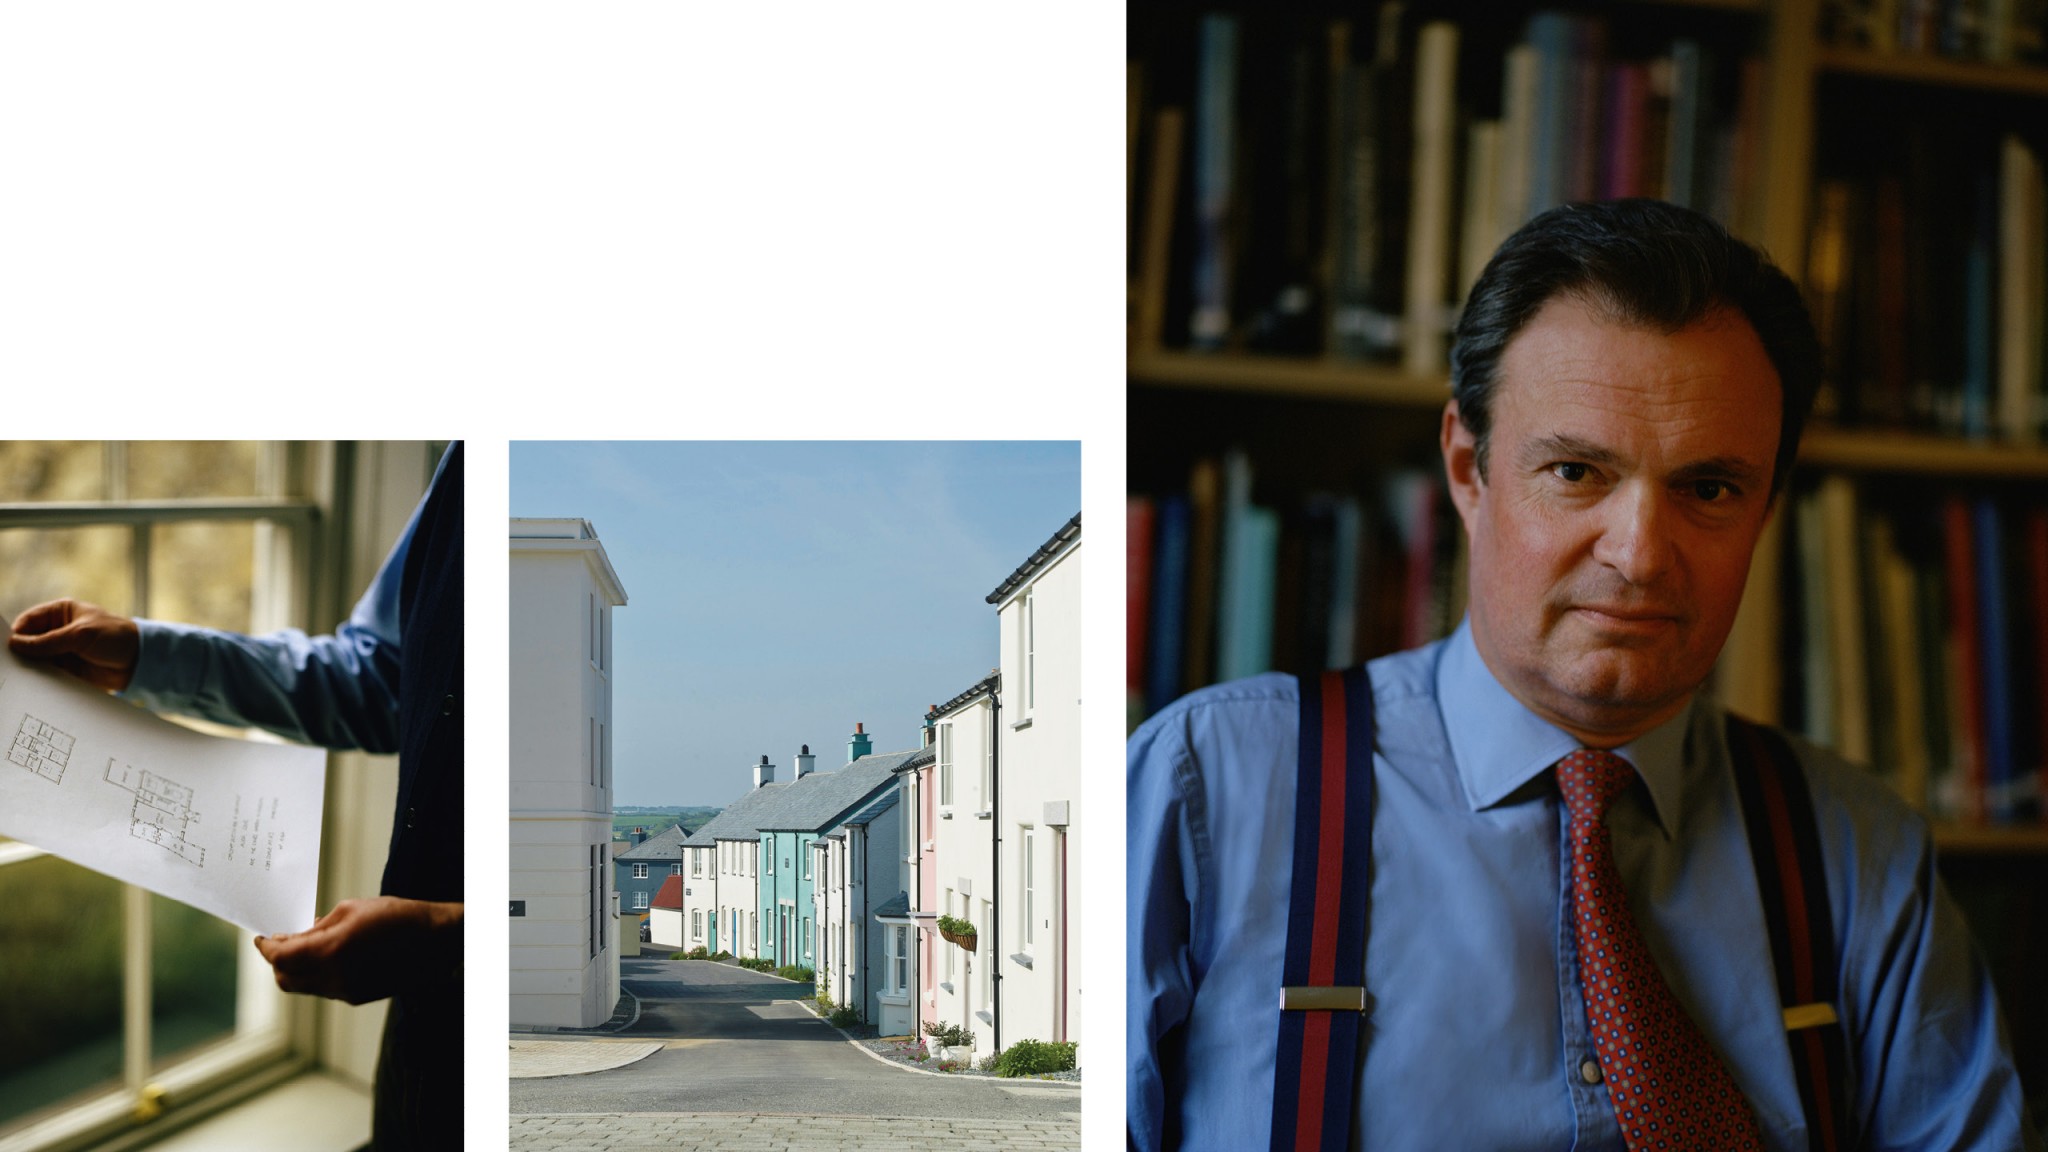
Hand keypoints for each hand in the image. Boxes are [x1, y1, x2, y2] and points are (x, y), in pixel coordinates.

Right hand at [9, 599, 139, 691]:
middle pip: (29, 641)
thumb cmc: (116, 637)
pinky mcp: (66, 669)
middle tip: (10, 665)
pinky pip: (47, 674)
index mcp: (61, 612)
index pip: (29, 620)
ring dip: (30, 667)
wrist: (140, 662)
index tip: (7, 647)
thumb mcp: (80, 636)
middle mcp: (58, 631)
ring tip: (22, 677)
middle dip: (20, 652)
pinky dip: (41, 679)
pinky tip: (35, 685)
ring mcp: (61, 650)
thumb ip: (48, 641)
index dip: (17, 633)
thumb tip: (16, 644)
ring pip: (35, 659)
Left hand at [254, 897, 461, 1004]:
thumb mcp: (352, 909)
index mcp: (330, 950)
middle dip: (277, 962)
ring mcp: (346, 991)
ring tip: (307, 948)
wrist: (436, 940)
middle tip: (280, 943)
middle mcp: (334, 977)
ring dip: (297, 970)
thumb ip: (318, 926)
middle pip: (285, 979)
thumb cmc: (397, 916)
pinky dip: (318, 975)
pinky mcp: (358, 996)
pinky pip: (325, 989)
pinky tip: (332, 957)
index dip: (266, 947)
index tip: (261, 938)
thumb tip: (297, 936)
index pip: (280, 956)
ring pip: (304, 987)